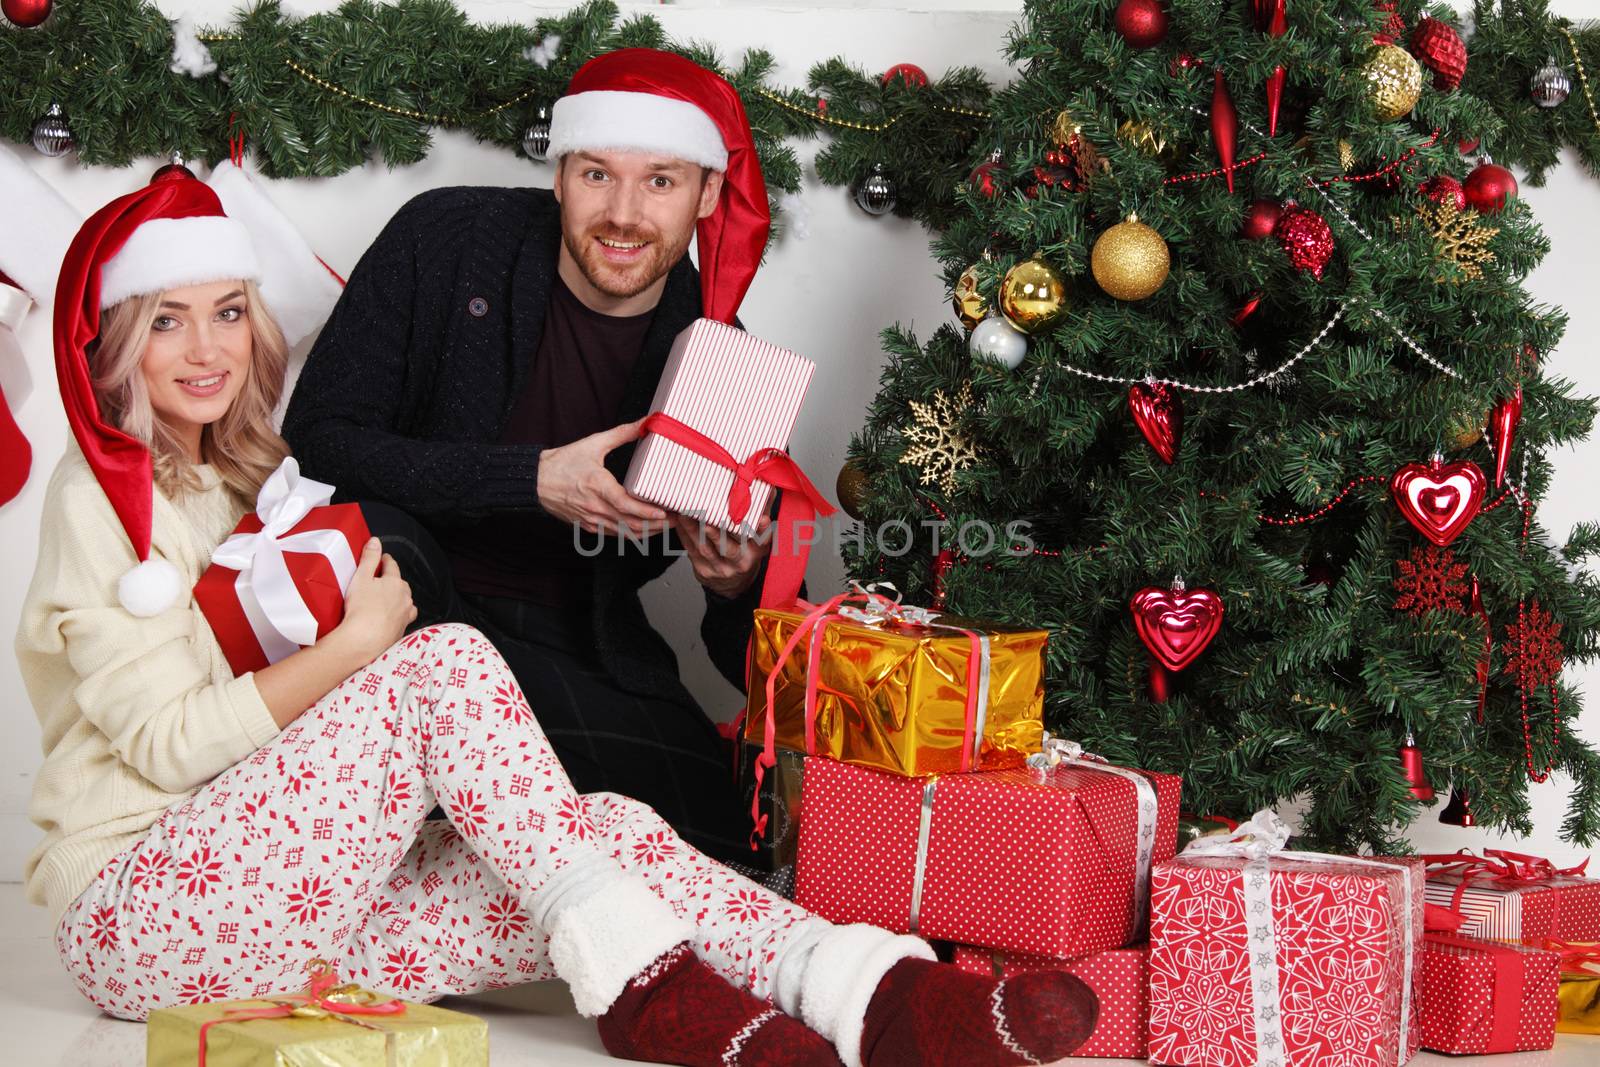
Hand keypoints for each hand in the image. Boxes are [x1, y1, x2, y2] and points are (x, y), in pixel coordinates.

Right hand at [331, 537, 416, 663]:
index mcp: (395, 583)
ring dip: (399, 599)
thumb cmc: (361, 608)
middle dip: (393, 580)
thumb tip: (375, 541)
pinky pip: (403, 618)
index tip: (384, 558)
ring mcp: (405, 615)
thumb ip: (369, 558)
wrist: (364, 640)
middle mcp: (405, 598)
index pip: (392, 566)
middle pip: (401, 584)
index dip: (386, 561)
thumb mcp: (361, 577)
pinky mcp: (401, 630)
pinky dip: (398, 615)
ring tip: (388, 599)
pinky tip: (391, 617)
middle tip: (382, 580)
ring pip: (405, 602)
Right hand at [536, 418, 669, 536]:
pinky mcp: (588, 527)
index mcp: (597, 486)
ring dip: (647, 533)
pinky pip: (614, 535)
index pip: (626, 505)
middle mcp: (595, 507)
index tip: (664, 513)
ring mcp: (591, 520)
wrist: (534, 481)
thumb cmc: (562, 463)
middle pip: (631, 524)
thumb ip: (622, 433)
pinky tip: (645, 530)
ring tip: (666, 527)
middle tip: (677, 520)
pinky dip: (632, 535)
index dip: (647, 512)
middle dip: (657, 525)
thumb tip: (646, 421)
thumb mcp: (593, 443)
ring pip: (624, 534)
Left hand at [670, 512, 771, 599]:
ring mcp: (721, 568)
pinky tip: (678, 521)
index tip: (763, 519)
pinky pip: (691, 551)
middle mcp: (740, 562)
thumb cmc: (745, 551)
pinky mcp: (703, 570)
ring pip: (705, 548)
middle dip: (716, 533)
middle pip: (729, 548)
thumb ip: (763, 510)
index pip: (762, 541)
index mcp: (757, 551)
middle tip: (706, 517)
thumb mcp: (758, 535)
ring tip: (685, 513)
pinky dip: (684, 534)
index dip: (763, 530)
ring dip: (693, 530)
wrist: (732, 582)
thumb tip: (768, 485)